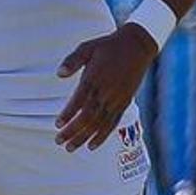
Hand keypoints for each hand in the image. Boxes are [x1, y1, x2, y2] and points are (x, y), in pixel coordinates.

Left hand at [55, 25, 154, 151]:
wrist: (137, 46)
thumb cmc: (108, 45)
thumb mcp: (87, 47)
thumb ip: (72, 60)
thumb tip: (59, 73)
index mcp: (94, 78)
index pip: (79, 101)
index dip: (69, 114)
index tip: (58, 124)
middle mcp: (106, 92)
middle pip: (88, 117)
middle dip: (73, 131)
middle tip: (59, 141)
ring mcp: (116, 99)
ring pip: (99, 123)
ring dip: (84, 137)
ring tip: (71, 148)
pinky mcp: (124, 102)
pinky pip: (112, 123)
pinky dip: (102, 136)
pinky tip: (92, 145)